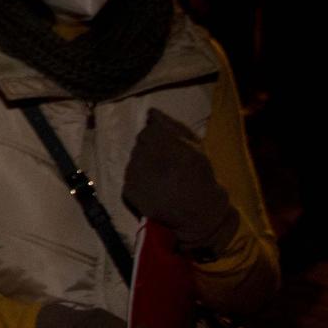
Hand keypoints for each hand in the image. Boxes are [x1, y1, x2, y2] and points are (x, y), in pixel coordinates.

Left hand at [123, 109, 238, 251]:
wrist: (195, 215)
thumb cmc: (201, 179)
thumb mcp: (196, 148)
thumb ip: (172, 127)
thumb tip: (151, 112)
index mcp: (163, 141)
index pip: (151, 129)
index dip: (161, 138)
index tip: (171, 148)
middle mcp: (144, 154)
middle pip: (141, 143)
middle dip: (152, 150)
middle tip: (167, 165)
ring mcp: (133, 173)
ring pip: (134, 160)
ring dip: (145, 165)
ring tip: (162, 179)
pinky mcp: (127, 190)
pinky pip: (130, 178)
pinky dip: (139, 181)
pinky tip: (154, 190)